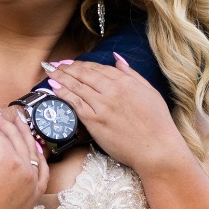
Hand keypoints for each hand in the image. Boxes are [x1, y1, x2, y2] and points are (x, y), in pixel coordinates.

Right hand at [0, 107, 47, 208]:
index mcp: (10, 160)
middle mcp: (27, 169)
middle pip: (17, 138)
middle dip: (4, 123)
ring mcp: (33, 183)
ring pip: (33, 151)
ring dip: (25, 135)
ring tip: (17, 122)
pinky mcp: (34, 196)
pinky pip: (43, 172)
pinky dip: (39, 158)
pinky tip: (35, 149)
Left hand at [47, 55, 191, 175]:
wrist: (156, 149)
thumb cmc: (158, 123)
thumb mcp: (150, 91)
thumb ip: (132, 74)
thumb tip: (117, 59)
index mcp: (126, 82)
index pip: (98, 68)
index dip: (82, 64)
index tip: (71, 62)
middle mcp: (112, 90)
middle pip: (84, 74)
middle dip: (67, 67)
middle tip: (55, 64)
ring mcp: (102, 106)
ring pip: (76, 86)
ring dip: (61, 77)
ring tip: (50, 71)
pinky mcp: (95, 122)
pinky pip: (75, 103)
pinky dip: (63, 94)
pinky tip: (55, 87)